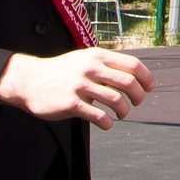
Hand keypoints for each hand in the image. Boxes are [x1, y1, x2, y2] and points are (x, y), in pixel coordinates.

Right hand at [0, 47, 153, 130]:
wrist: (29, 80)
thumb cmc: (62, 71)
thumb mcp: (84, 59)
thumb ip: (106, 65)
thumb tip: (134, 77)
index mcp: (97, 56)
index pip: (132, 65)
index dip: (146, 78)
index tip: (149, 89)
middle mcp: (90, 68)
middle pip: (128, 83)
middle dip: (138, 96)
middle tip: (136, 104)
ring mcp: (80, 86)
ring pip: (116, 100)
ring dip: (124, 111)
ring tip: (121, 114)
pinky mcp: (71, 104)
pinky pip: (98, 116)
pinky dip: (108, 123)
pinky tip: (107, 124)